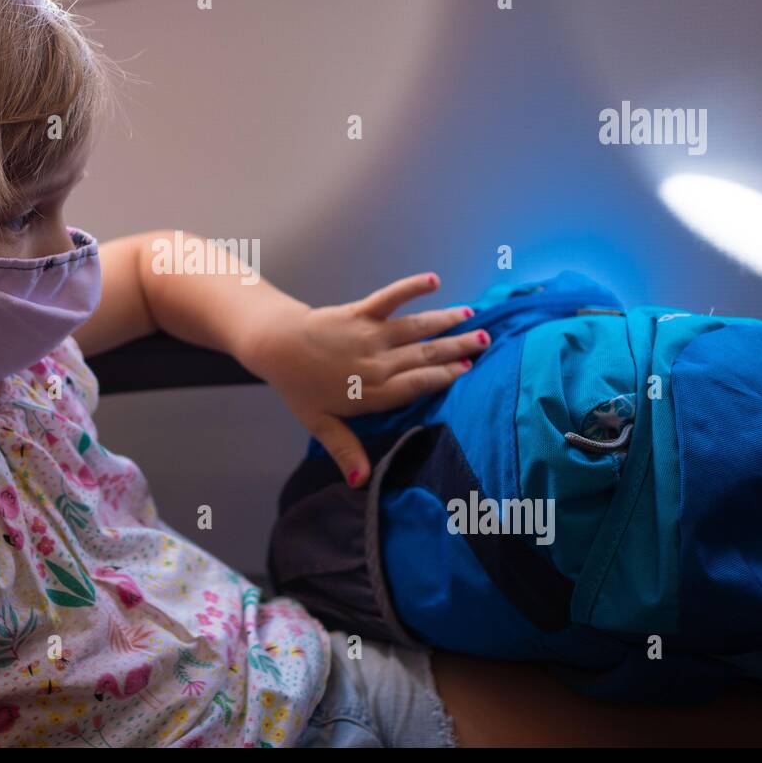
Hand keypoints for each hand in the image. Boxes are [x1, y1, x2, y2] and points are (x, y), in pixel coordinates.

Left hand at [242, 273, 488, 487]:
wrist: (274, 347)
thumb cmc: (299, 387)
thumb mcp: (321, 425)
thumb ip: (346, 450)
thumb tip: (362, 482)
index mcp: (373, 392)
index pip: (419, 384)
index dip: (447, 377)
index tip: (472, 371)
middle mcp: (378, 363)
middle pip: (426, 355)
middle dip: (458, 349)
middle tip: (487, 343)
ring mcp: (370, 334)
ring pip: (417, 328)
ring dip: (446, 322)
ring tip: (473, 319)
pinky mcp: (360, 312)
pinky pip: (390, 298)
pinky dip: (411, 287)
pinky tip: (433, 280)